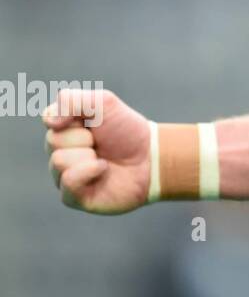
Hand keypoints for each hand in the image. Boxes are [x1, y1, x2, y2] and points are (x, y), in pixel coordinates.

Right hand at [42, 88, 151, 214]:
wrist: (151, 158)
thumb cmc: (127, 131)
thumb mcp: (104, 104)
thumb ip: (73, 100)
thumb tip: (49, 121)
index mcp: (64, 129)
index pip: (49, 118)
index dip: (70, 116)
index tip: (91, 119)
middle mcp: (60, 152)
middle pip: (53, 140)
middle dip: (83, 137)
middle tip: (101, 141)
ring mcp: (64, 175)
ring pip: (59, 161)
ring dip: (88, 156)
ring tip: (103, 158)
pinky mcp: (72, 196)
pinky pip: (68, 181)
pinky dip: (89, 171)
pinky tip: (103, 170)